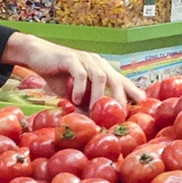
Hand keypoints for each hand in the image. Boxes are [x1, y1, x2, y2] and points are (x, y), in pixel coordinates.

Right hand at [1, 33, 141, 110]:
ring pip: (100, 77)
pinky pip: (80, 74)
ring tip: (95, 113)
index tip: (143, 109)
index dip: (134, 94)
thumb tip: (96, 126)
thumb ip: (86, 106)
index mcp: (102, 70)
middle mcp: (97, 63)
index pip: (122, 82)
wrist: (38, 56)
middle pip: (116, 80)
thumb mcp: (75, 95)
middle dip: (121, 99)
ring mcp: (85, 59)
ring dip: (99, 97)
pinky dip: (80, 88)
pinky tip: (75, 100)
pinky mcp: (70, 59)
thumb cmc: (59, 77)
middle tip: (120, 117)